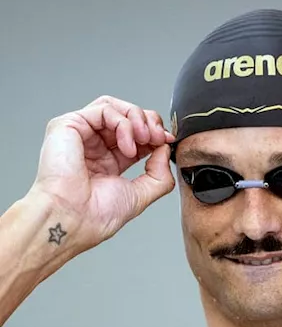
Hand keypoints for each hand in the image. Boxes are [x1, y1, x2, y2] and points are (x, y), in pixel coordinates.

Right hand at [29, 96, 174, 251]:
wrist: (74, 219)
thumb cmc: (96, 214)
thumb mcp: (141, 193)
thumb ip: (159, 173)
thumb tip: (165, 150)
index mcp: (108, 160)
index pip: (135, 134)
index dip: (155, 133)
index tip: (168, 142)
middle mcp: (93, 145)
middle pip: (125, 115)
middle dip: (149, 122)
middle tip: (160, 138)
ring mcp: (80, 134)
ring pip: (114, 106)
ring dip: (138, 119)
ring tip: (146, 139)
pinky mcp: (68, 125)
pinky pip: (103, 109)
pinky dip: (124, 123)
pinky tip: (128, 146)